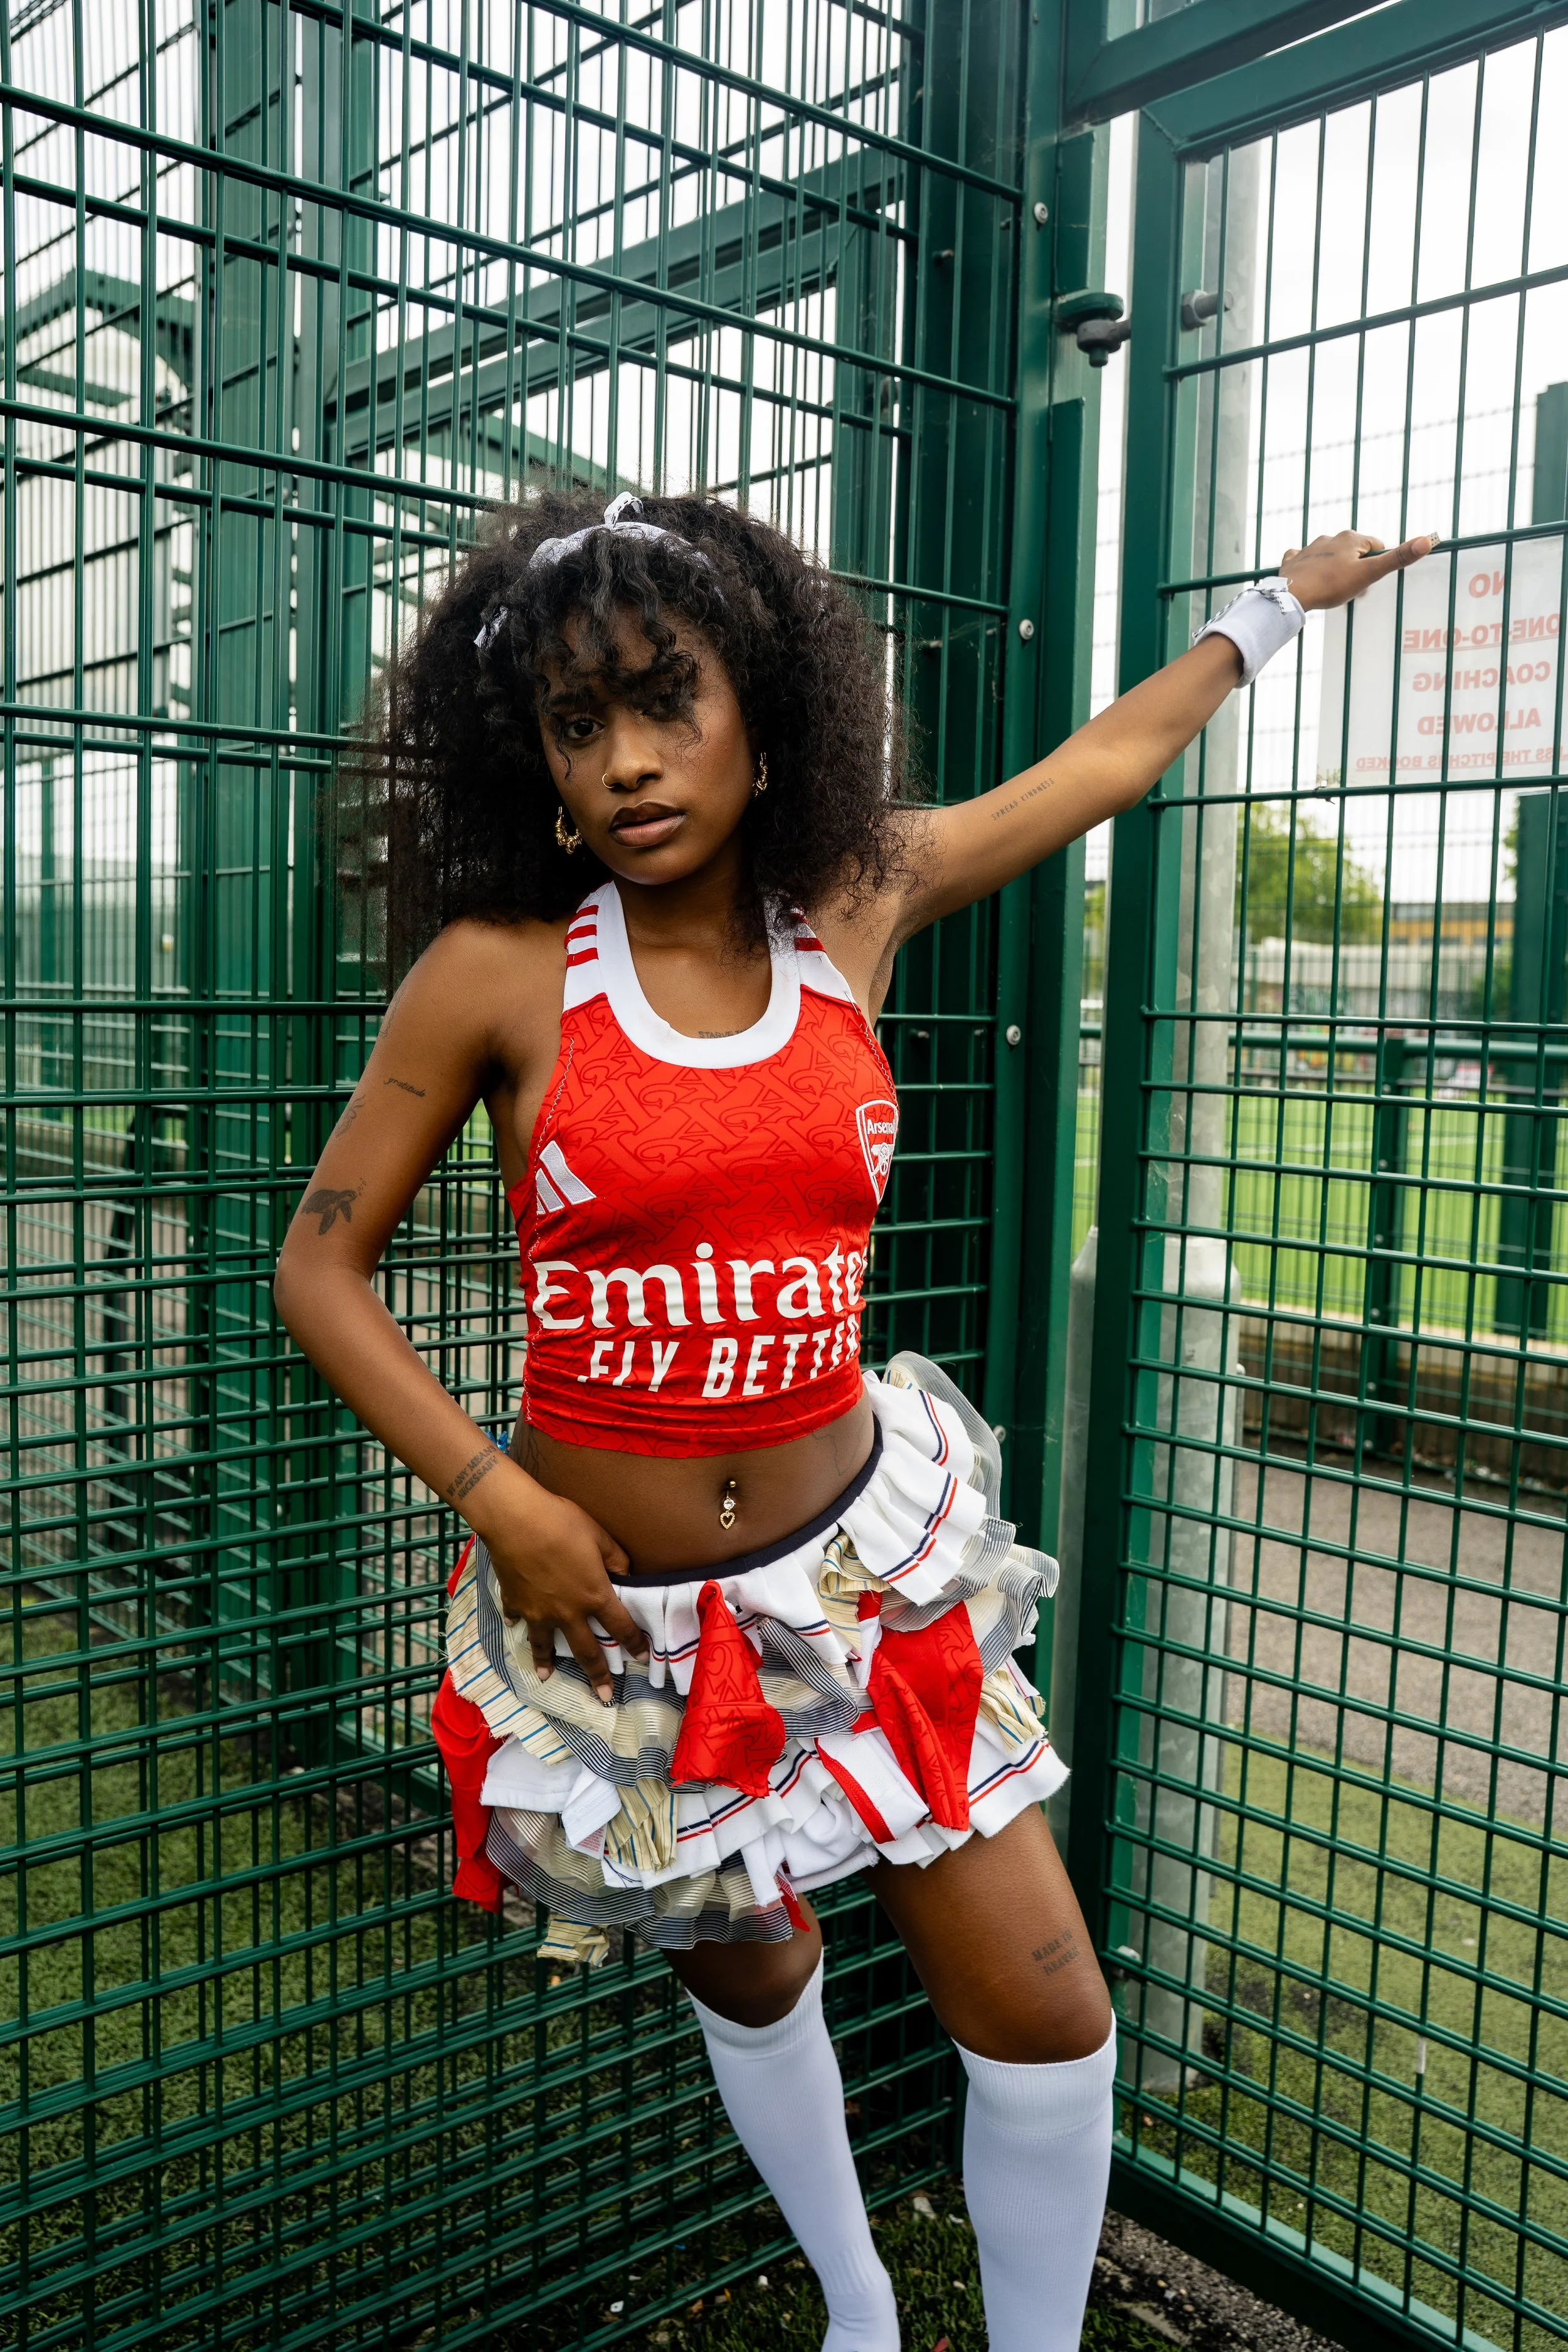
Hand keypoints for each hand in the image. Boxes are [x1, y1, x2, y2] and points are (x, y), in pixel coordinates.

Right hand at [484, 1487, 647, 1703]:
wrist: (515, 1520)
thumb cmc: (562, 1523)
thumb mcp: (599, 1537)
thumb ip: (616, 1559)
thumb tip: (625, 1574)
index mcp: (594, 1596)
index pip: (621, 1627)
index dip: (635, 1643)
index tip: (644, 1658)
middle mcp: (568, 1612)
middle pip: (586, 1651)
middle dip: (598, 1675)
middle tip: (604, 1697)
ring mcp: (538, 1612)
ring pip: (545, 1644)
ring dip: (547, 1662)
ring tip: (547, 1677)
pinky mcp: (515, 1602)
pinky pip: (517, 1617)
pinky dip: (517, 1622)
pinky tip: (515, 1625)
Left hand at [1279, 527, 1439, 611]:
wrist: (1292, 595)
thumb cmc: (1331, 585)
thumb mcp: (1369, 574)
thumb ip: (1397, 559)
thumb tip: (1427, 540)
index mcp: (1351, 539)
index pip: (1375, 546)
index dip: (1376, 565)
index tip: (1369, 581)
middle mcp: (1330, 538)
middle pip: (1352, 552)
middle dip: (1355, 568)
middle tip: (1350, 588)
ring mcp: (1310, 548)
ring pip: (1329, 556)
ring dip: (1334, 569)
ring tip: (1331, 588)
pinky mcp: (1293, 559)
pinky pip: (1304, 559)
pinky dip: (1309, 568)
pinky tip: (1308, 578)